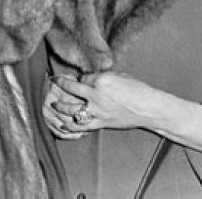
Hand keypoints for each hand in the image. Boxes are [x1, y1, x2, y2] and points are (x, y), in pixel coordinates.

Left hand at [48, 73, 201, 157]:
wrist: (149, 108)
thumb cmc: (138, 89)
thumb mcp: (119, 76)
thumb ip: (102, 76)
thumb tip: (90, 77)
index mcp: (102, 80)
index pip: (83, 78)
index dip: (78, 78)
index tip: (74, 77)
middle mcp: (97, 95)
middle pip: (72, 89)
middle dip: (60, 85)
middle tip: (52, 82)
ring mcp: (98, 111)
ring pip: (72, 109)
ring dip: (60, 107)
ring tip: (53, 105)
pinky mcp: (101, 123)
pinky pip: (82, 126)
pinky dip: (70, 126)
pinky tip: (62, 124)